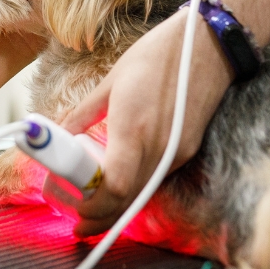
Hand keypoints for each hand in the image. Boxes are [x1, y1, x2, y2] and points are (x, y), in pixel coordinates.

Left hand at [62, 9, 233, 235]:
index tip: (72, 210)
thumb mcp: (112, 81)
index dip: (92, 206)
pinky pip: (156, 179)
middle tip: (77, 224)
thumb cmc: (160, 54)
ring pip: (143, 195)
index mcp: (134, 128)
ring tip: (92, 207)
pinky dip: (135, 189)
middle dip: (100, 218)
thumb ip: (83, 113)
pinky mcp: (187, 150)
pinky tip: (119, 184)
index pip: (115, 187)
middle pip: (128, 202)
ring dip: (117, 208)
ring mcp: (177, 152)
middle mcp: (159, 147)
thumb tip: (59, 133)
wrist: (210, 45)